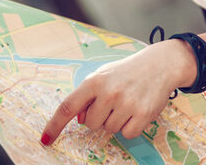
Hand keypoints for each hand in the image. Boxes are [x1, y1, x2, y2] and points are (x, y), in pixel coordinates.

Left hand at [41, 39, 193, 144]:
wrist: (160, 64)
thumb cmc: (127, 72)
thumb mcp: (103, 75)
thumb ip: (88, 95)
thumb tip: (79, 120)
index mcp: (94, 81)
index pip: (68, 106)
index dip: (54, 125)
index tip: (45, 140)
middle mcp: (109, 92)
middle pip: (91, 124)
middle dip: (99, 117)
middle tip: (113, 101)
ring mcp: (126, 103)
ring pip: (109, 130)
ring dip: (116, 121)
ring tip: (127, 102)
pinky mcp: (143, 114)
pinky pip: (127, 134)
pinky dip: (130, 127)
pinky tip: (137, 110)